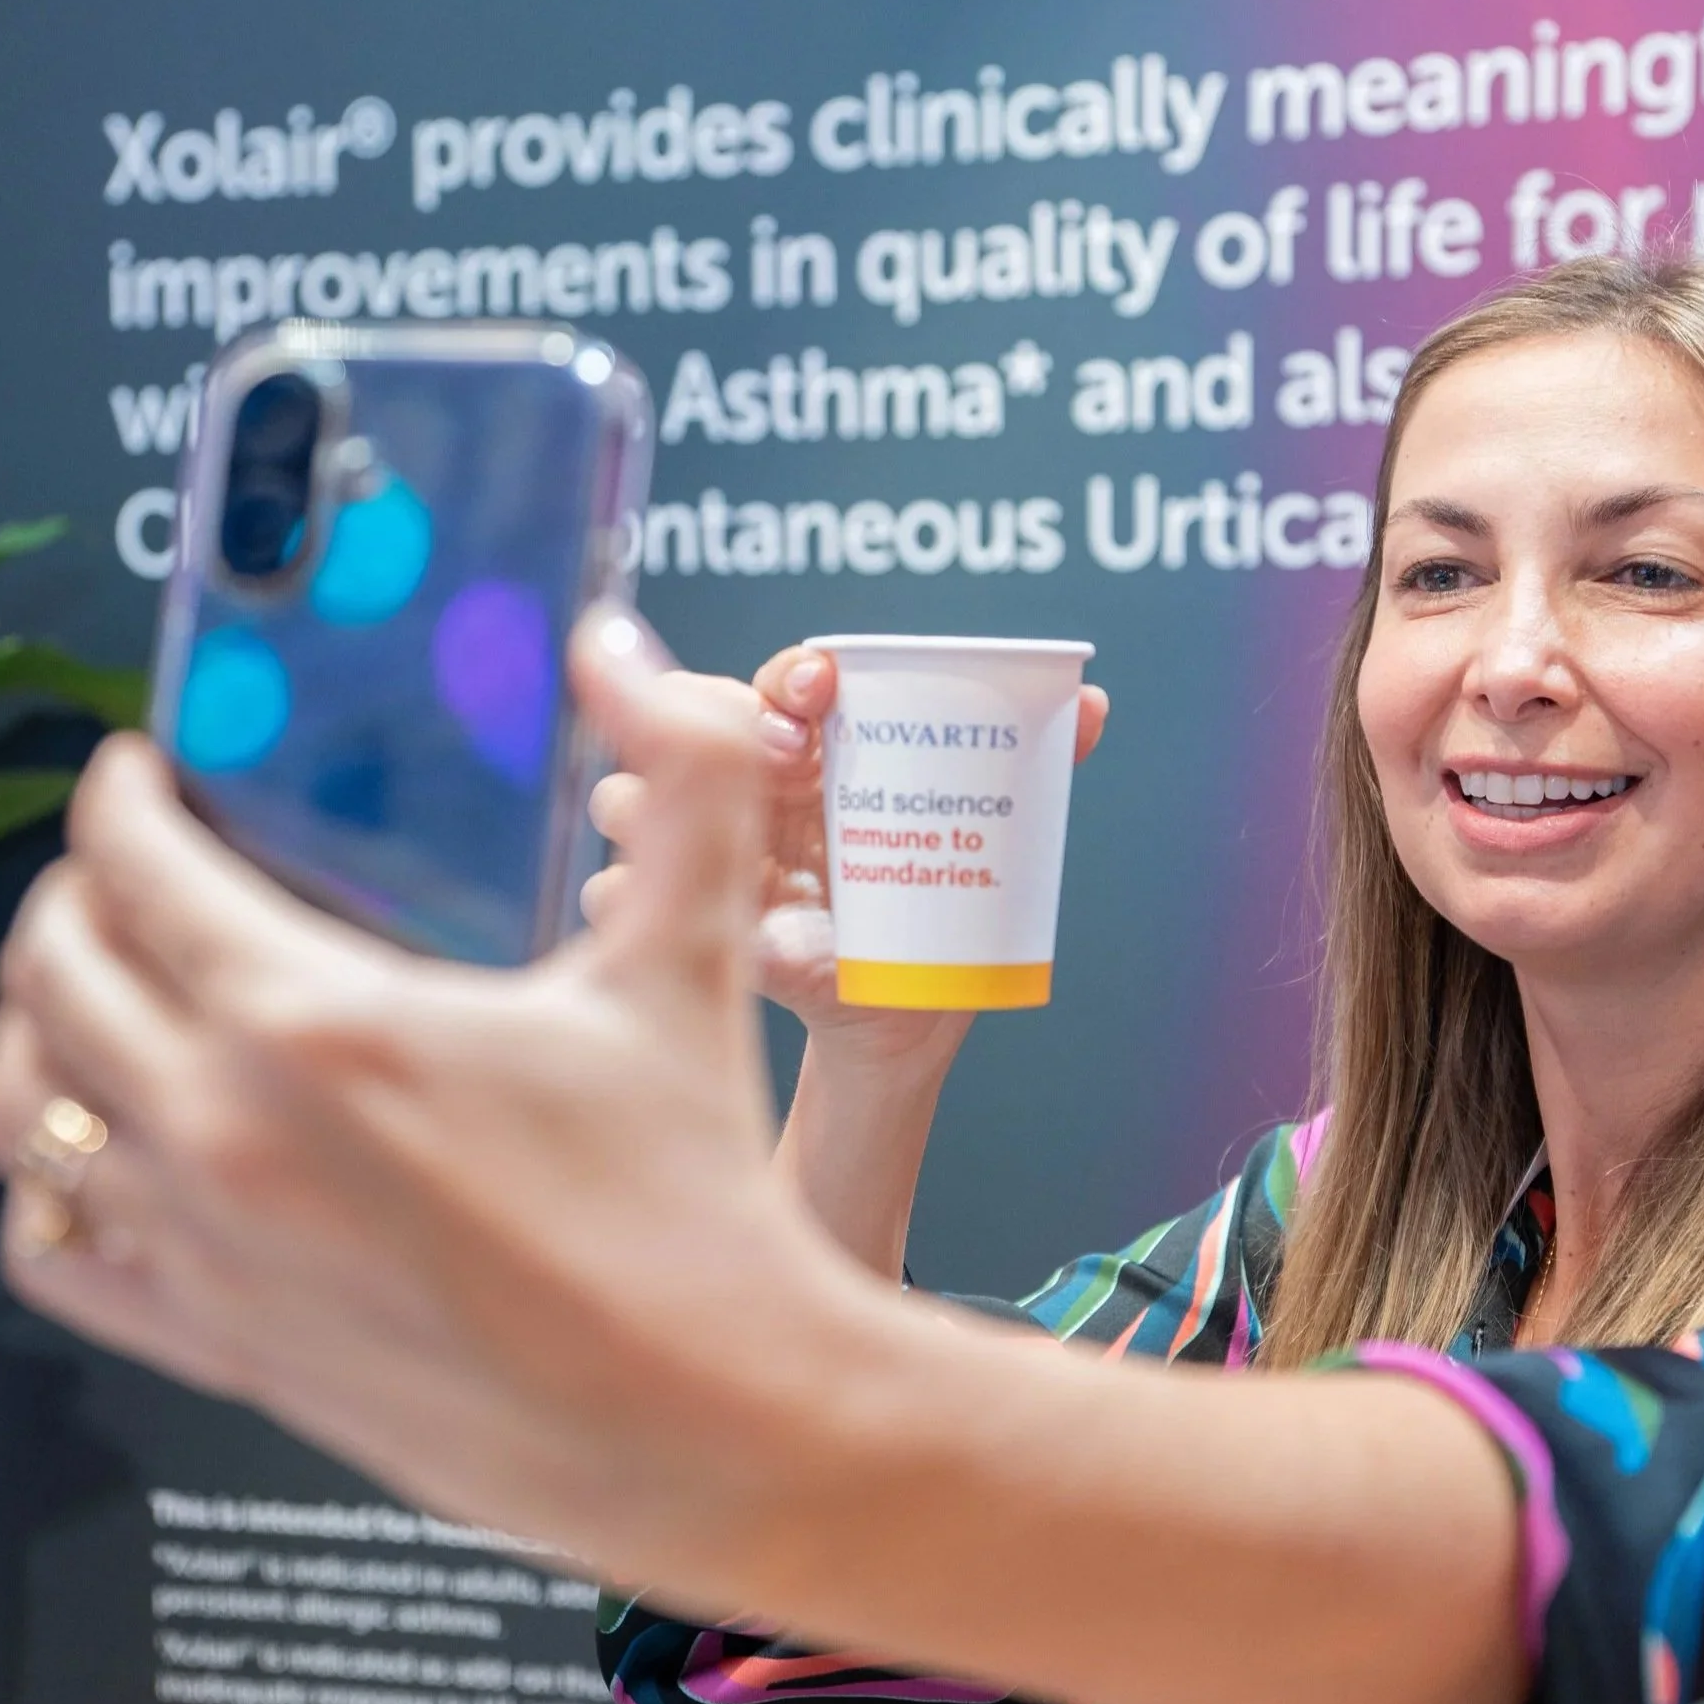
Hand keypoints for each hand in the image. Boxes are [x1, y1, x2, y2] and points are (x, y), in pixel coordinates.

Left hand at [0, 619, 1521, 1703]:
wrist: (713, 1422)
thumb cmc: (696, 1214)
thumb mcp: (691, 964)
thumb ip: (678, 778)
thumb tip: (627, 656)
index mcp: (316, 1025)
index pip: (133, 865)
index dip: (121, 798)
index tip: (141, 779)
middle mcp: (225, 1137)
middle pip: (53, 974)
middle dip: (74, 896)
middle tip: (124, 873)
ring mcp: (207, 1251)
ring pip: (24, 1112)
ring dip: (40, 1034)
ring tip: (92, 1000)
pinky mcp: (223, 1348)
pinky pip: (59, 1255)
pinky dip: (52, 1190)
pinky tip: (106, 1158)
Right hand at [585, 641, 1109, 1084]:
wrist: (902, 1029)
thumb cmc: (936, 925)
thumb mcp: (982, 853)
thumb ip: (1028, 771)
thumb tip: (1092, 704)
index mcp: (818, 757)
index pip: (784, 684)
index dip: (793, 673)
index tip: (820, 686)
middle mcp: (751, 792)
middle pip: (687, 720)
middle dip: (714, 723)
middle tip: (781, 760)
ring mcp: (705, 851)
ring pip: (624, 794)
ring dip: (645, 802)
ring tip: (697, 831)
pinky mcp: (679, 921)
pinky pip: (610, 896)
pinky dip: (625, 899)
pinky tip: (659, 911)